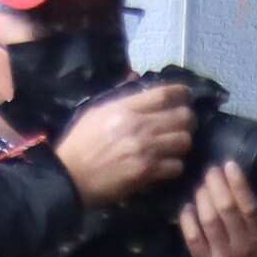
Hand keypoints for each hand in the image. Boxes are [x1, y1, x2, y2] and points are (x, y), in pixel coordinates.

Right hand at [53, 81, 194, 210]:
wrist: (69, 177)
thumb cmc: (80, 144)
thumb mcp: (96, 112)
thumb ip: (120, 98)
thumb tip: (137, 79)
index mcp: (125, 109)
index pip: (165, 95)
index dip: (182, 93)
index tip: (187, 95)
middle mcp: (139, 126)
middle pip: (183, 117)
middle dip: (187, 121)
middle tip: (182, 125)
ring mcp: (145, 150)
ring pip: (184, 141)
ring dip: (181, 144)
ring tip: (174, 146)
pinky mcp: (147, 172)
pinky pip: (176, 166)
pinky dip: (174, 166)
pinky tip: (166, 165)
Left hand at [182, 159, 256, 256]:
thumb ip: (253, 221)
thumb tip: (237, 186)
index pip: (249, 205)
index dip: (237, 183)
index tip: (228, 165)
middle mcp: (242, 247)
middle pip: (226, 208)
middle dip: (216, 184)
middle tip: (210, 171)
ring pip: (208, 220)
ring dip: (202, 198)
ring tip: (200, 186)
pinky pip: (192, 237)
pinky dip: (188, 219)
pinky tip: (187, 207)